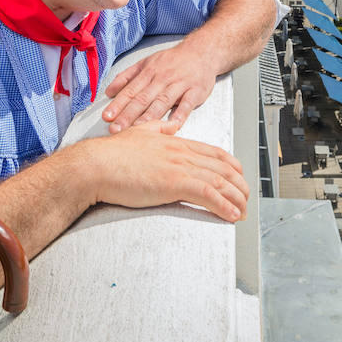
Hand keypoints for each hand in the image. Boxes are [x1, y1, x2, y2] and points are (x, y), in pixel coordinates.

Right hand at [80, 120, 248, 221]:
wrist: (96, 164)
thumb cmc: (112, 154)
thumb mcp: (139, 132)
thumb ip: (157, 129)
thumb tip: (169, 126)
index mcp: (176, 142)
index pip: (214, 152)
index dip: (232, 166)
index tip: (240, 178)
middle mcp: (182, 152)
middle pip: (223, 167)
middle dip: (239, 185)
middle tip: (246, 199)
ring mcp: (179, 167)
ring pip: (220, 182)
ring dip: (236, 199)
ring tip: (243, 212)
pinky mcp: (173, 183)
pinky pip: (208, 195)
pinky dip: (224, 206)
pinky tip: (231, 215)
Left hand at [103, 44, 217, 132]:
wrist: (201, 52)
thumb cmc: (171, 61)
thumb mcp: (146, 63)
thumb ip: (126, 77)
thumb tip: (108, 91)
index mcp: (148, 72)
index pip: (130, 90)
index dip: (118, 104)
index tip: (106, 117)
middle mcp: (162, 78)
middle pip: (143, 98)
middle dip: (128, 114)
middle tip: (116, 128)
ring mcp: (179, 85)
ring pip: (162, 101)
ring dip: (149, 116)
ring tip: (138, 129)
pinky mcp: (195, 91)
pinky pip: (187, 104)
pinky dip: (180, 115)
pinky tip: (173, 126)